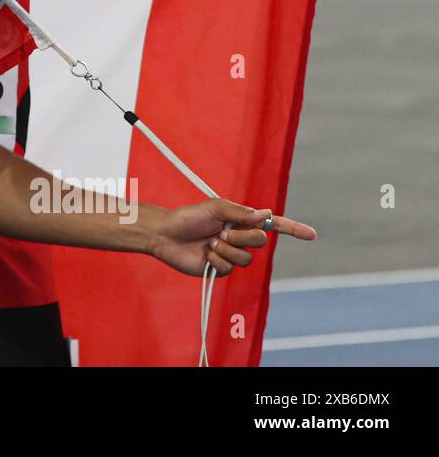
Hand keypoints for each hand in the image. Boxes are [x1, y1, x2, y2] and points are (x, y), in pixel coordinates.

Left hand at [149, 199, 316, 276]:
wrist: (166, 235)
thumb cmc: (188, 217)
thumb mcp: (215, 208)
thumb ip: (241, 213)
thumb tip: (267, 214)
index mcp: (241, 220)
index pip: (272, 225)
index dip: (293, 229)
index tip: (312, 235)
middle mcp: (239, 237)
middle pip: (260, 242)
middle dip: (242, 237)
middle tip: (222, 232)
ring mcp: (231, 254)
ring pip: (247, 258)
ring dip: (227, 249)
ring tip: (211, 243)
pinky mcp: (221, 268)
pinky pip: (231, 269)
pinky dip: (218, 260)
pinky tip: (206, 254)